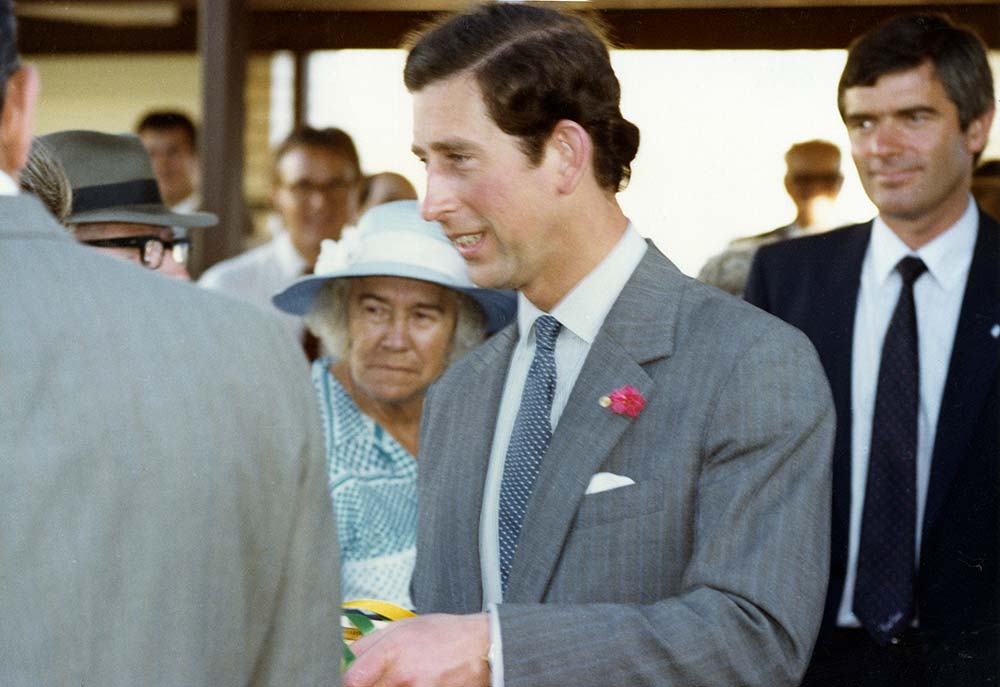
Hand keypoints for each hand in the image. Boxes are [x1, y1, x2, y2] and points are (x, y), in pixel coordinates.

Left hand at [343, 613, 490, 686]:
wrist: (482, 648)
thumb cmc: (446, 635)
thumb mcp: (406, 626)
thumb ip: (372, 642)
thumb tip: (346, 657)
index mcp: (394, 648)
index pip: (351, 678)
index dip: (349, 680)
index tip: (353, 678)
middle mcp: (403, 673)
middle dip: (368, 684)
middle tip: (378, 678)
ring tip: (401, 679)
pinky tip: (415, 683)